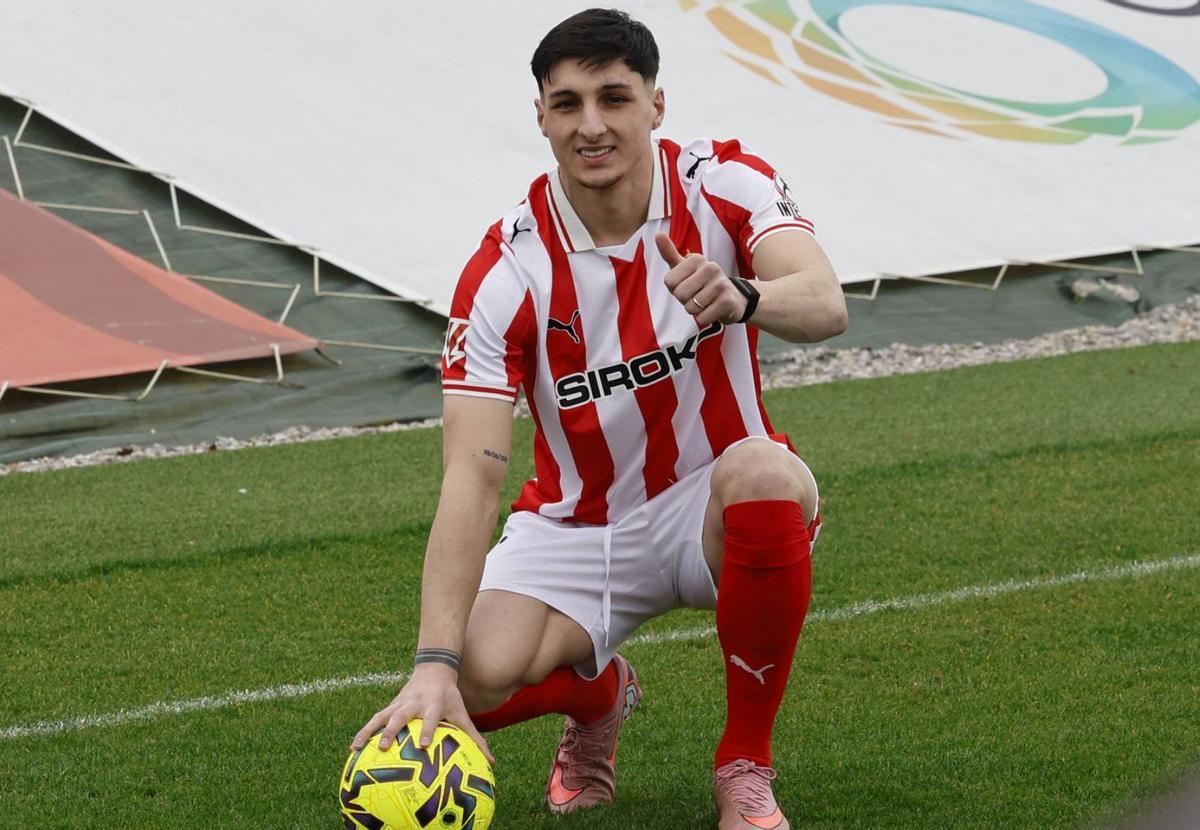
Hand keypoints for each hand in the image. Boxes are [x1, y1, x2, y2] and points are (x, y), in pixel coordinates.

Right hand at [350, 664, 493, 763]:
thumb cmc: (450, 698)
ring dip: (369, 731)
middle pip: (401, 716)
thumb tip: (490, 762)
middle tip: (385, 747)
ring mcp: (399, 704)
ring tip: (357, 748)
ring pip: (381, 717)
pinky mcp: (389, 706)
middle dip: (392, 731)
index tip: (423, 745)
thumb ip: (475, 738)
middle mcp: (413, 703)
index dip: (426, 730)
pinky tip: (353, 749)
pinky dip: (364, 732)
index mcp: (433, 705)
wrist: (433, 670)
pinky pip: (374, 719)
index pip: (429, 717)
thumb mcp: (463, 714)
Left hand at [655, 232, 746, 325]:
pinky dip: (704, 318)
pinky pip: (702, 318)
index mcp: (696, 259)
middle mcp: (710, 268)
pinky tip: (713, 310)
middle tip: (697, 295)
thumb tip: (658, 234)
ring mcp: (720, 284)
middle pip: (679, 294)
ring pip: (691, 308)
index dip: (675, 289)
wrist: (733, 299)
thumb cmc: (703, 283)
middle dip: (685, 300)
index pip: (669, 282)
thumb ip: (670, 253)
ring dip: (695, 310)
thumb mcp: (686, 268)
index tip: (687, 285)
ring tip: (706, 302)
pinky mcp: (726, 301)